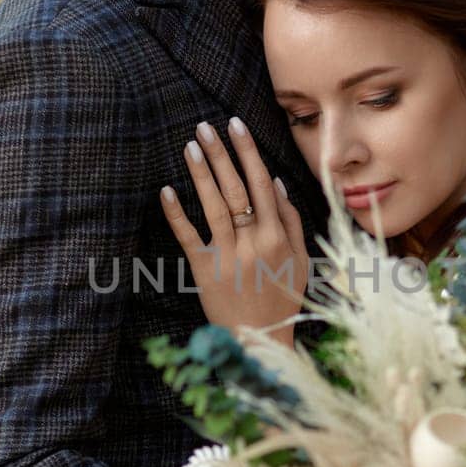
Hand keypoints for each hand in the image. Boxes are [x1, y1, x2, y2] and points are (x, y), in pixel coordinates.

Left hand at [160, 116, 308, 345]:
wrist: (260, 340)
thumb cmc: (282, 298)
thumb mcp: (299, 259)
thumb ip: (290, 220)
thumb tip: (274, 181)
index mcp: (277, 237)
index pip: (261, 183)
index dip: (248, 152)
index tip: (237, 126)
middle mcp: (253, 242)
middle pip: (236, 188)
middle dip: (221, 154)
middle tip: (206, 126)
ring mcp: (227, 256)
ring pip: (213, 206)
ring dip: (201, 174)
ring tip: (190, 146)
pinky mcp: (204, 270)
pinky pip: (188, 237)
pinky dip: (176, 214)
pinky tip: (166, 190)